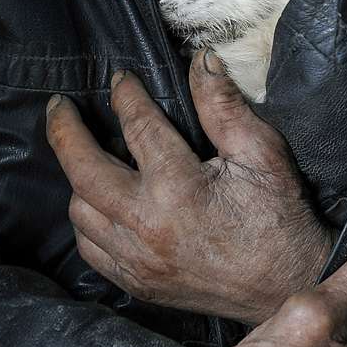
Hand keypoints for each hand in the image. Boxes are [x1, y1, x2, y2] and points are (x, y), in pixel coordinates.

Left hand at [45, 49, 334, 323]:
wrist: (288, 286)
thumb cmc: (279, 216)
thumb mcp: (262, 152)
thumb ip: (223, 105)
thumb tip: (200, 60)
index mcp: (178, 189)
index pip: (137, 126)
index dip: (125, 95)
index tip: (118, 77)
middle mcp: (146, 227)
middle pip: (83, 170)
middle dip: (64, 132)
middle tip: (59, 106)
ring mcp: (137, 262)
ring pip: (80, 211)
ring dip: (77, 177)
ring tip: (84, 151)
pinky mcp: (137, 285)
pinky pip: (90, 249)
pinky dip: (87, 220)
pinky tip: (98, 200)